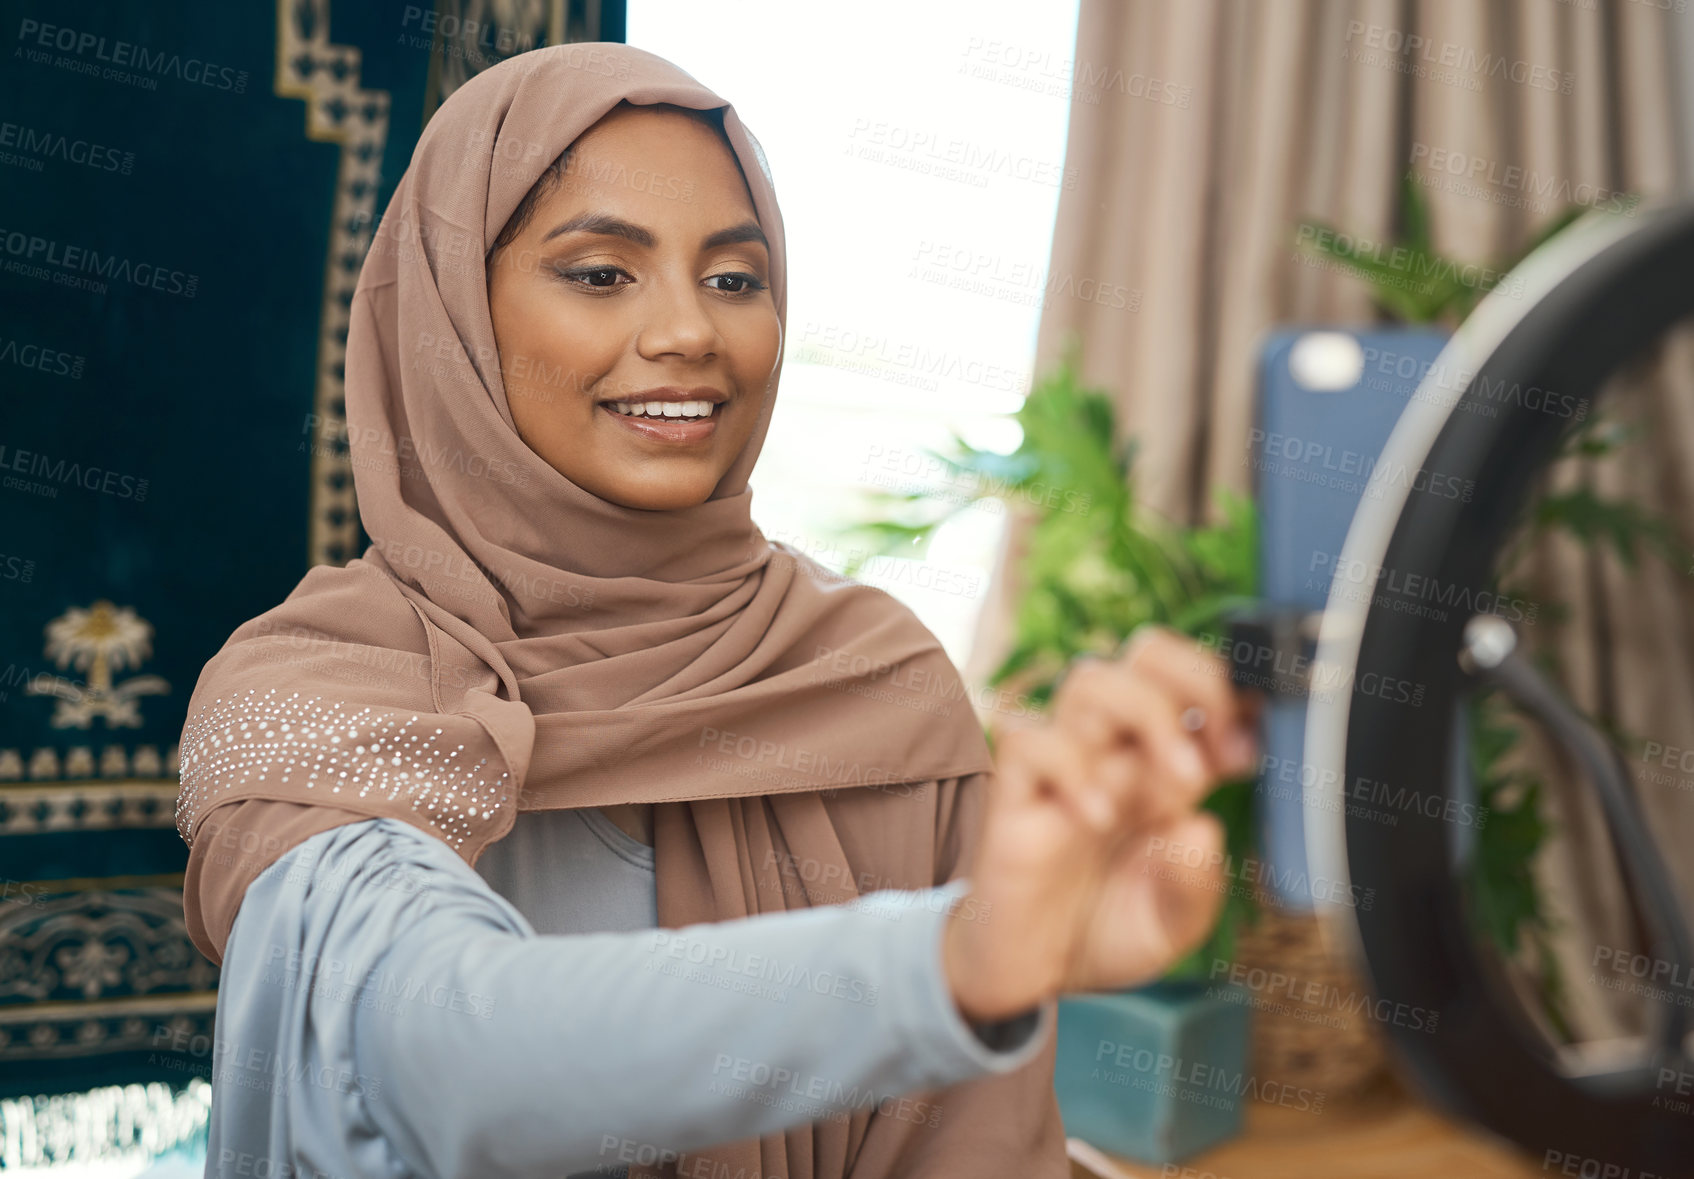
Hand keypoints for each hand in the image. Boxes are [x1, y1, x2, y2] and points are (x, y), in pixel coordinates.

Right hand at [942, 627, 1259, 1021]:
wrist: (1028, 974)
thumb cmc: (1100, 933)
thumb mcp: (1174, 926)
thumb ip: (1197, 885)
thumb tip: (1202, 827)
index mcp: (1161, 770)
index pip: (1194, 688)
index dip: (1231, 699)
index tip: (1252, 751)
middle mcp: (1114, 754)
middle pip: (1145, 654)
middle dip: (1194, 679)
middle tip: (1216, 750)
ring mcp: (1064, 768)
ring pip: (1090, 678)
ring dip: (1145, 715)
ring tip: (1173, 785)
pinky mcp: (1014, 794)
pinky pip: (1028, 741)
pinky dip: (1071, 769)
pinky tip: (1096, 819)